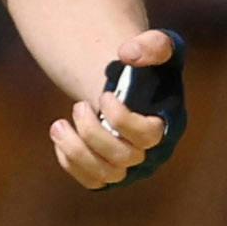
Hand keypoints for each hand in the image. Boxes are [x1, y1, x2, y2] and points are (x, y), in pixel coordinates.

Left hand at [51, 24, 175, 188]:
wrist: (128, 83)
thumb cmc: (148, 65)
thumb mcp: (160, 46)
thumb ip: (154, 43)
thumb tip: (127, 54)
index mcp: (168, 126)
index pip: (148, 136)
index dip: (122, 119)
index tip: (104, 95)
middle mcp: (152, 153)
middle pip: (124, 159)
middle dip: (93, 132)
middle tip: (78, 105)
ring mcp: (131, 167)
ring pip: (105, 175)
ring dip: (75, 150)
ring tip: (57, 124)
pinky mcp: (109, 173)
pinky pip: (91, 182)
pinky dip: (70, 162)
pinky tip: (63, 136)